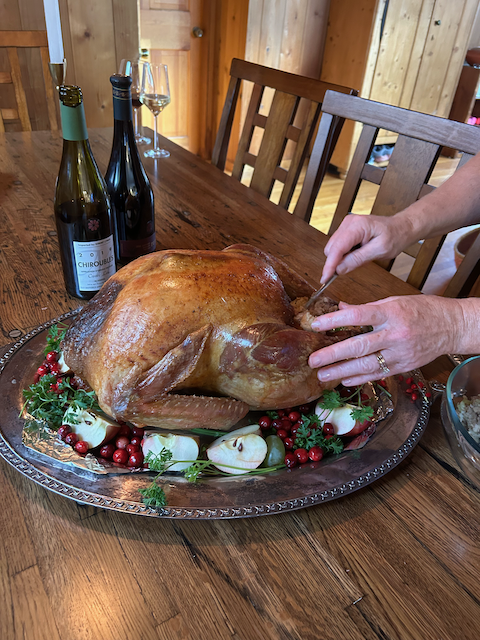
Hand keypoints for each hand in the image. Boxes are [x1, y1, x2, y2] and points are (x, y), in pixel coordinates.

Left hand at [308, 295, 464, 384]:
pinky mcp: (404, 367)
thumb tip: (341, 308)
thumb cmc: (422, 310)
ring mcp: (400, 353)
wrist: (452, 326)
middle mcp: (395, 334)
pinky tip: (344, 380)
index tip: (316, 325)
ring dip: (341, 372)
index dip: (335, 321)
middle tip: (313, 360)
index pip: (358, 316)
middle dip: (333, 355)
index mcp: (391, 313)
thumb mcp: (394, 301)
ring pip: (367, 365)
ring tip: (322, 375)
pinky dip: (359, 378)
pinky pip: (378, 374)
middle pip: (359, 346)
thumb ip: (367, 307)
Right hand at [321, 214, 414, 282]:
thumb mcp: (379, 251)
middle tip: (354, 266)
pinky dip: (345, 254)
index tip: (325, 279)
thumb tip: (339, 269)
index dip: (329, 265)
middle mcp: (348, 223)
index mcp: (357, 226)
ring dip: (342, 258)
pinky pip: (338, 246)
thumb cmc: (395, 236)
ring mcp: (346, 225)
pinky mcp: (346, 230)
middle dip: (337, 262)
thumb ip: (357, 260)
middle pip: (331, 248)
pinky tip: (358, 253)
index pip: (337, 248)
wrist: (401, 227)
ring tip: (361, 257)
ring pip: (333, 248)